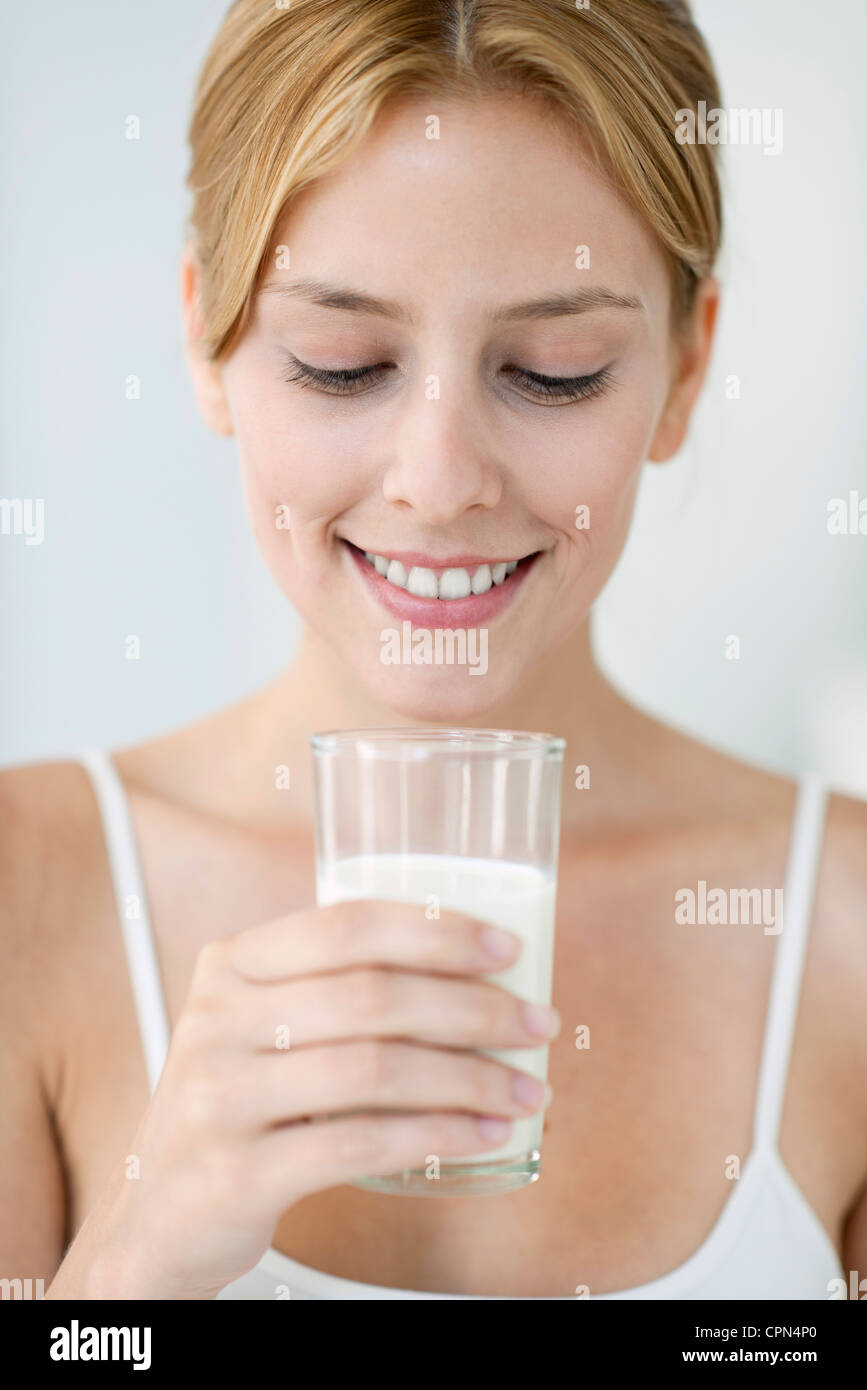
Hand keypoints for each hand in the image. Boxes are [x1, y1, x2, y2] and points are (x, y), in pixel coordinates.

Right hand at [84, 900, 559, 1298]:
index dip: (435, 931)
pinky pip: (359, 1144)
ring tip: (525, 1089)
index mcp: (232, 965)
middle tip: (537, 1024)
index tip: (507, 948)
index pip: (345, 925)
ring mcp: (220, 1096)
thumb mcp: (259, 1027)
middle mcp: (218, 1020)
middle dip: (473, 1007)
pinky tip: (483, 1136)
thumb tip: (475, 976)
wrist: (156, 1216)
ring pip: (374, 1069)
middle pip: (371, 995)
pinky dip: (437, 1136)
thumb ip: (334, 992)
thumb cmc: (238, 1105)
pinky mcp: (235, 1172)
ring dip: (469, 1077)